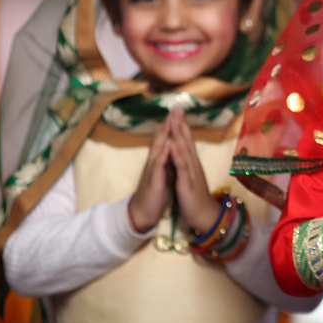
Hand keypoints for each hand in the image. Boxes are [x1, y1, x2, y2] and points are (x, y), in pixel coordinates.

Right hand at [128, 115, 172, 232]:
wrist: (144, 213)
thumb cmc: (155, 193)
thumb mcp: (163, 174)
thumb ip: (166, 161)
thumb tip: (171, 149)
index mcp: (159, 161)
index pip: (165, 140)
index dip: (171, 126)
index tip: (178, 112)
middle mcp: (155, 162)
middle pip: (160, 139)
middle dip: (168, 124)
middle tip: (175, 109)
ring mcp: (153, 171)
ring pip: (158, 149)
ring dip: (164, 134)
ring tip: (171, 120)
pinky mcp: (154, 181)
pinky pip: (158, 165)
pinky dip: (163, 154)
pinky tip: (168, 144)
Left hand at [167, 109, 221, 234]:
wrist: (205, 216)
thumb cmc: (196, 198)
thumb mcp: (191, 178)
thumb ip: (188, 165)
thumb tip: (184, 153)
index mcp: (192, 164)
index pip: (187, 141)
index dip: (182, 126)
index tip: (178, 111)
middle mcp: (193, 164)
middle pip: (187, 141)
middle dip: (182, 124)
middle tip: (178, 108)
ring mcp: (191, 173)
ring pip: (185, 150)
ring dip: (180, 134)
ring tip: (175, 119)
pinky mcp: (187, 183)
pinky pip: (182, 166)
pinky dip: (177, 154)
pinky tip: (173, 143)